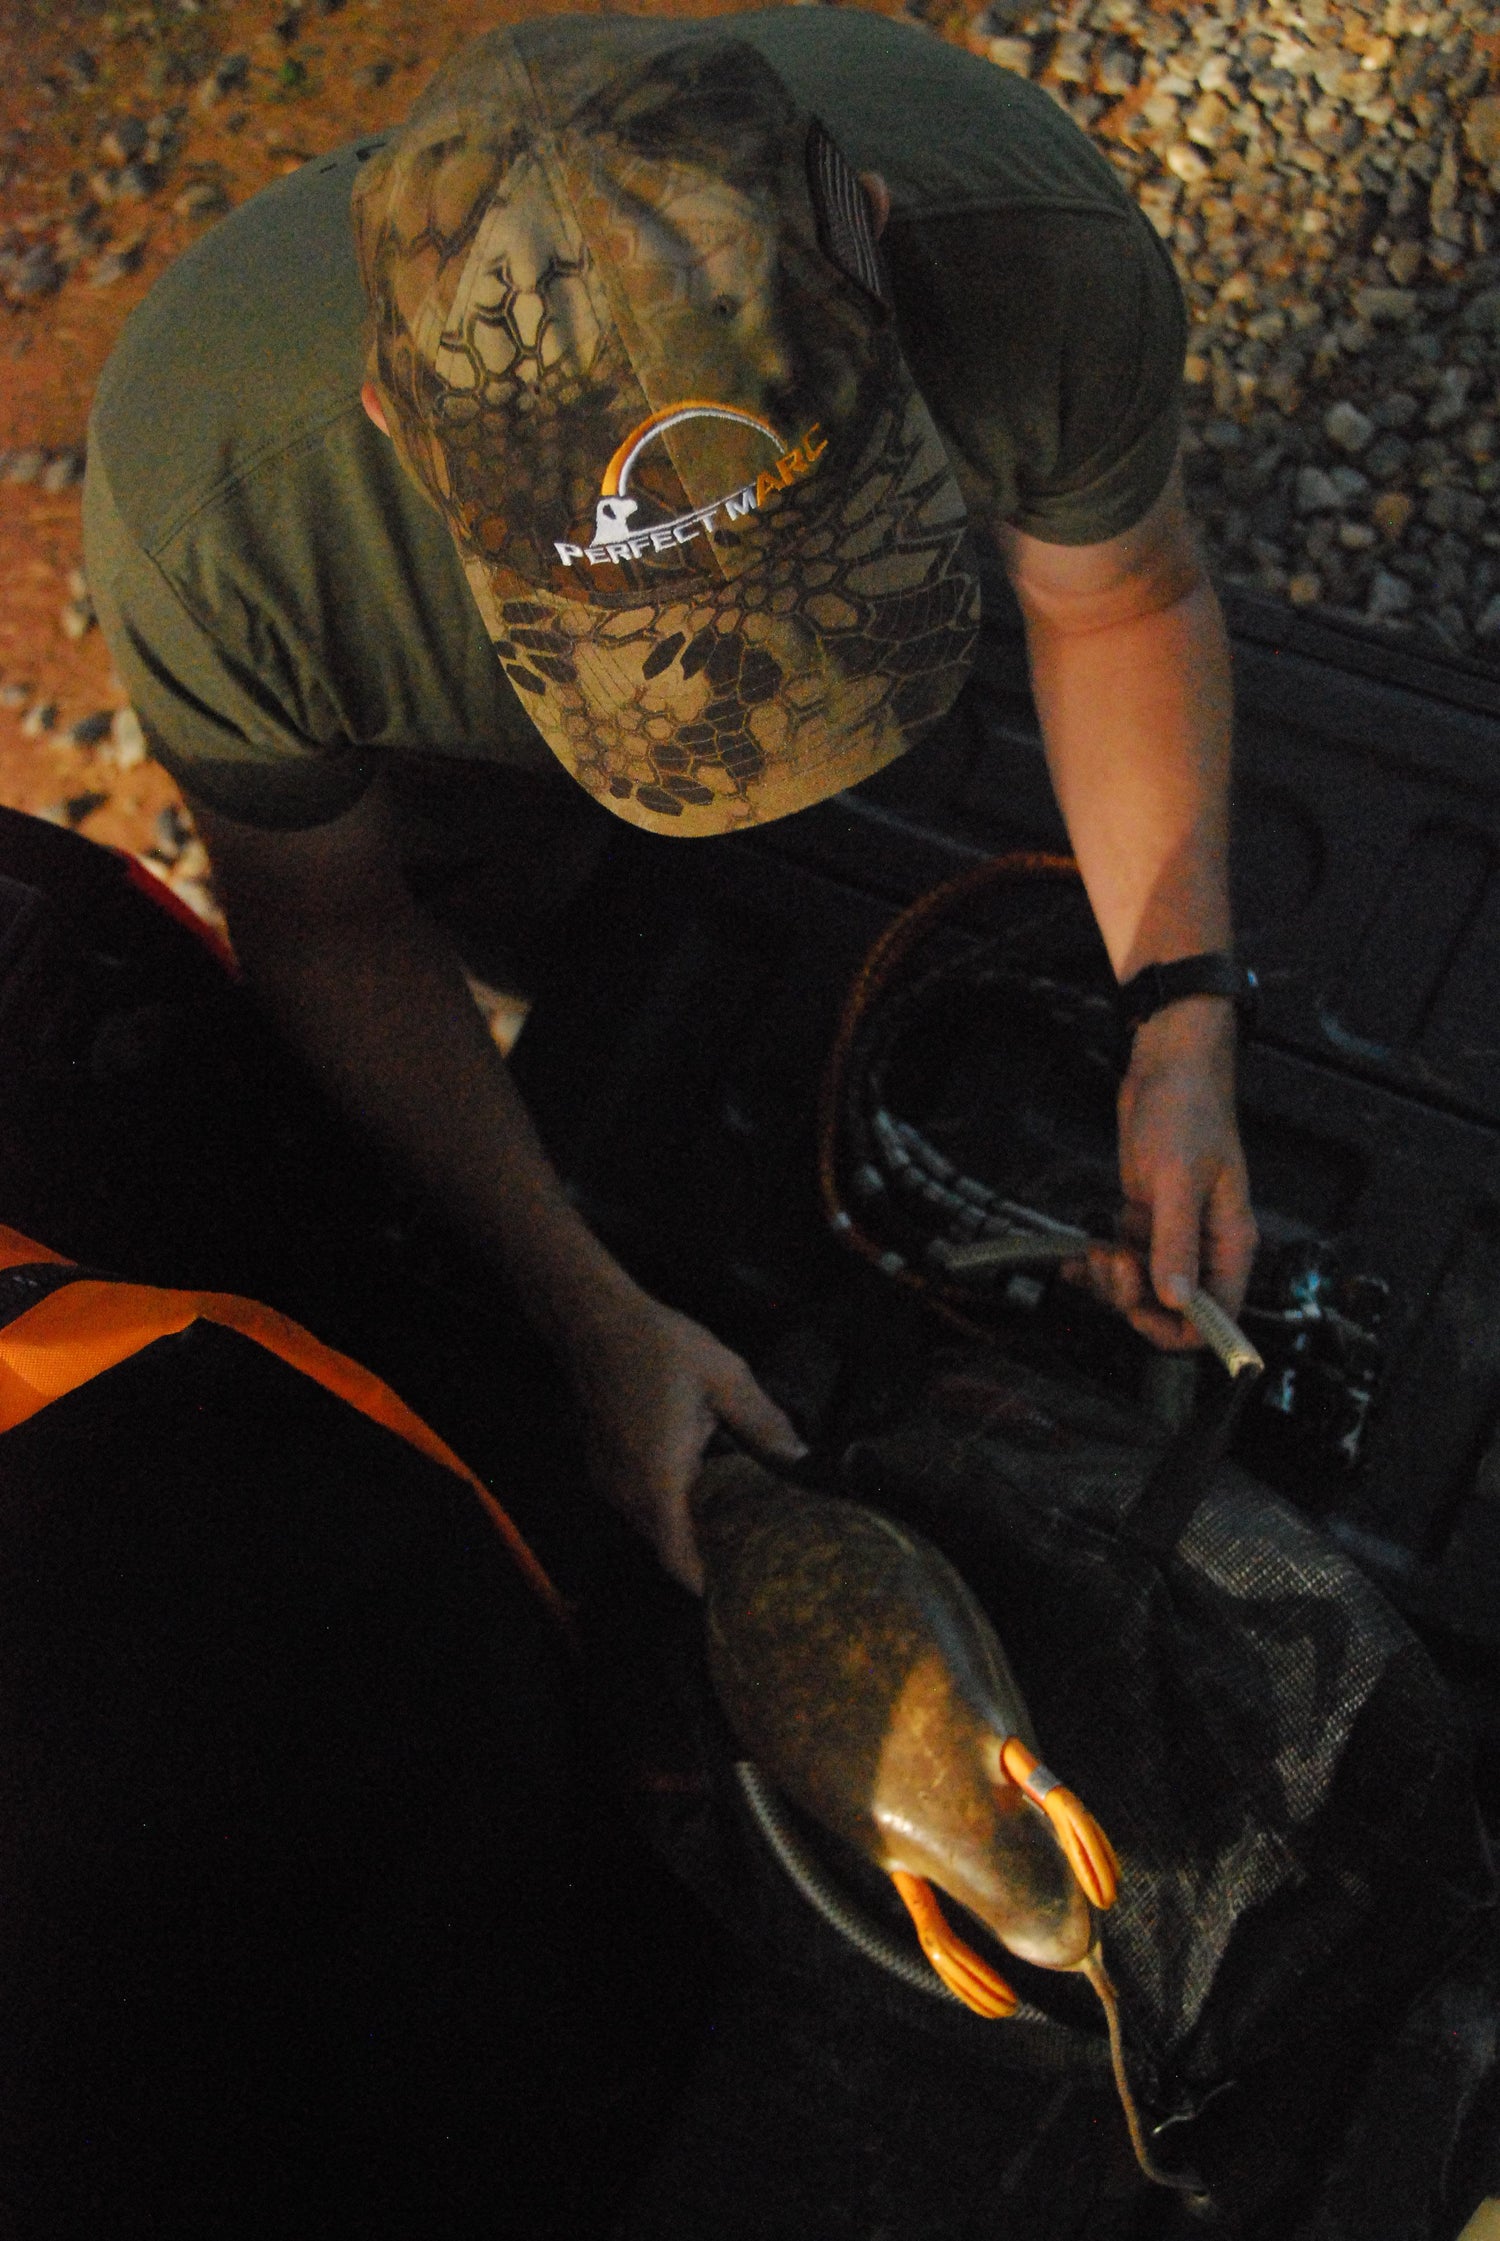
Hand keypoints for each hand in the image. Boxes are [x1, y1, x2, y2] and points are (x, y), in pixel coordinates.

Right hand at [562, 1280, 807, 1592]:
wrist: (594, 1320)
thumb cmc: (658, 1344)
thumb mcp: (725, 1376)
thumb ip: (763, 1421)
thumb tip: (800, 1456)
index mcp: (659, 1477)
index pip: (678, 1558)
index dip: (706, 1584)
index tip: (740, 1594)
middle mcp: (627, 1490)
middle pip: (666, 1546)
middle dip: (703, 1557)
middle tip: (753, 1556)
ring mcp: (608, 1479)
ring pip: (650, 1526)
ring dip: (684, 1530)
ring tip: (734, 1525)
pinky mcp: (601, 1465)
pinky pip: (637, 1504)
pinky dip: (666, 1508)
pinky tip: (700, 1489)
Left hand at [1072, 996, 1256, 1349]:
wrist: (1168, 1067)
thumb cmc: (1188, 1112)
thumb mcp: (1179, 1179)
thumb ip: (1176, 1243)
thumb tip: (1175, 1300)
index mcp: (1230, 1244)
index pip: (1216, 1316)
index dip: (1177, 1327)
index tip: (1140, 1309)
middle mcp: (1205, 1247)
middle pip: (1171, 1307)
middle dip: (1134, 1296)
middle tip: (1111, 1263)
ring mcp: (1173, 1234)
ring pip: (1141, 1286)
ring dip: (1112, 1280)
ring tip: (1096, 1250)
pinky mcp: (1145, 1219)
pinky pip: (1123, 1259)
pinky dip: (1098, 1264)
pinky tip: (1076, 1258)